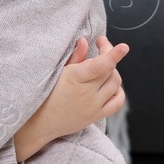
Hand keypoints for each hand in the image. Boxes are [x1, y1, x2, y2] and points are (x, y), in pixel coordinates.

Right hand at [12, 35, 128, 162]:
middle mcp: (87, 93)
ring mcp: (93, 106)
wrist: (40, 123)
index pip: (99, 66)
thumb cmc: (46, 94)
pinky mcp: (96, 116)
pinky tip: (110, 85)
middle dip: (109, 55)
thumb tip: (85, 41)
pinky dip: (118, 91)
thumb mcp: (57, 72)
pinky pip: (117, 102)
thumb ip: (75, 56)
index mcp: (75, 78)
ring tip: (102, 66)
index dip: (113, 55)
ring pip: (115, 84)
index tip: (124, 47)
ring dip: (112, 72)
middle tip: (101, 47)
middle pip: (110, 71)